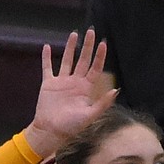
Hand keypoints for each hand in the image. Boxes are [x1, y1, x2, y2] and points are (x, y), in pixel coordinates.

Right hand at [24, 31, 117, 157]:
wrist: (51, 131)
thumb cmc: (72, 126)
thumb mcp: (90, 115)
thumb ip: (103, 103)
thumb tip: (116, 90)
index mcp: (86, 89)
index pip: (95, 69)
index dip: (99, 56)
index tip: (103, 44)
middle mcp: (75, 82)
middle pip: (83, 60)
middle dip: (87, 46)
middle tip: (91, 31)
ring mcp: (62, 82)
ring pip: (67, 60)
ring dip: (70, 47)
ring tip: (74, 34)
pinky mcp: (48, 84)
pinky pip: (47, 68)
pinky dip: (46, 58)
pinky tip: (46, 46)